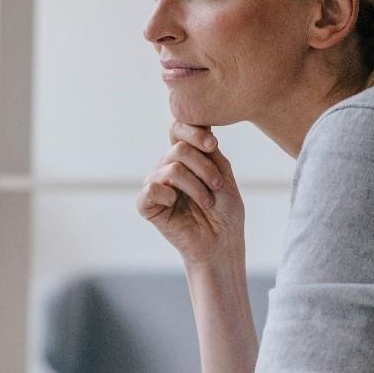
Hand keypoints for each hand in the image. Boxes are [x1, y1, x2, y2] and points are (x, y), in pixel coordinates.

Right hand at [136, 121, 244, 266]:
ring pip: (172, 168)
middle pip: (179, 149)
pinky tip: (178, 206)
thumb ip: (209, 152)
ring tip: (208, 202)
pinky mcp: (147, 205)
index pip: (177, 129)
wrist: (222, 243)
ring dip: (197, 186)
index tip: (213, 145)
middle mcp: (167, 167)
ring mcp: (156, 185)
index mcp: (185, 158)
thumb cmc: (225, 212)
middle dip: (204, 167)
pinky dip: (171, 195)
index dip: (193, 130)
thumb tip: (199, 131)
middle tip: (217, 186)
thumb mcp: (224, 174)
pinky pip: (152, 188)